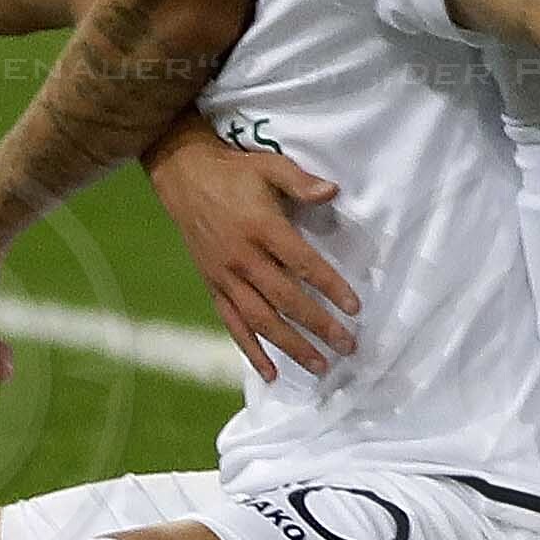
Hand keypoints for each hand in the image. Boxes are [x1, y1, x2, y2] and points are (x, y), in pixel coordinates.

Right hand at [143, 122, 357, 380]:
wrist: (184, 177)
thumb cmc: (236, 172)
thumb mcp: (271, 166)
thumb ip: (301, 182)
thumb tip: (332, 191)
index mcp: (262, 229)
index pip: (304, 264)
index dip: (331, 287)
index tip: (355, 308)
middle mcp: (243, 259)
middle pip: (286, 300)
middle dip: (319, 326)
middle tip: (347, 346)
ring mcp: (226, 277)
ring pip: (261, 320)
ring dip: (291, 346)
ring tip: (319, 366)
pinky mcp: (213, 287)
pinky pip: (234, 325)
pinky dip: (251, 351)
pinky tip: (271, 373)